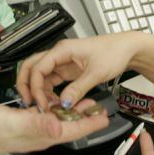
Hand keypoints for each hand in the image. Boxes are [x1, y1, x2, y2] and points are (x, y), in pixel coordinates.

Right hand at [0, 100, 108, 153]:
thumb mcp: (17, 123)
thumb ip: (39, 124)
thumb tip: (60, 126)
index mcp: (43, 133)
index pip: (73, 130)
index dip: (90, 124)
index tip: (105, 118)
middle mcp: (40, 131)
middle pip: (69, 124)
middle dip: (85, 116)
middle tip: (99, 108)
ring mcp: (32, 126)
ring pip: (58, 117)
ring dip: (71, 110)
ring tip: (84, 101)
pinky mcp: (23, 119)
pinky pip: (45, 113)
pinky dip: (54, 106)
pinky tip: (55, 100)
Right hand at [16, 32, 142, 110]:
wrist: (127, 49)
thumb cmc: (114, 51)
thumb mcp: (96, 72)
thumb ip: (79, 88)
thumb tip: (65, 102)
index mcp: (63, 50)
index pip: (38, 67)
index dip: (34, 85)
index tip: (40, 102)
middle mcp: (60, 54)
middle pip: (32, 67)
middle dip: (26, 84)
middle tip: (28, 102)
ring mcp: (63, 62)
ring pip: (41, 75)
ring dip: (38, 89)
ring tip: (42, 106)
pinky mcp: (68, 70)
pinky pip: (52, 80)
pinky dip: (48, 91)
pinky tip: (52, 102)